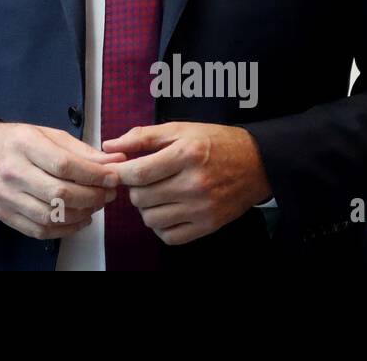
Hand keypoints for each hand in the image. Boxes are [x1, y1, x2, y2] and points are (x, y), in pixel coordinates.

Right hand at [0, 122, 125, 239]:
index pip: (64, 165)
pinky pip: (40, 230)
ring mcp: (6, 195)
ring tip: (94, 205)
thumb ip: (82, 150)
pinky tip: (78, 219)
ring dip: (81, 215)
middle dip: (92, 197)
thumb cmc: (17, 142)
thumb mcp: (47, 135)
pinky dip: (65, 229)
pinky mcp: (4, 214)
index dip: (94, 175)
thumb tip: (115, 162)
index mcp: (24, 144)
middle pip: (60, 193)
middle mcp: (12, 171)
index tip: (113, 177)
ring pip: (51, 216)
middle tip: (107, 194)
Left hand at [102, 122, 271, 245]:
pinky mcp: (208, 225)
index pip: (138, 173)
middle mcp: (194, 183)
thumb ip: (142, 136)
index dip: (119, 173)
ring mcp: (202, 208)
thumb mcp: (180, 129)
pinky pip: (169, 236)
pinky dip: (161, 226)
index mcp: (186, 154)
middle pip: (141, 197)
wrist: (257, 163)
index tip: (117, 170)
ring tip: (155, 193)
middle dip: (133, 188)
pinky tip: (167, 210)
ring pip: (151, 218)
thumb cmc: (215, 142)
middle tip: (142, 179)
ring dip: (145, 207)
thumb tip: (109, 145)